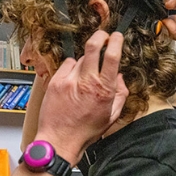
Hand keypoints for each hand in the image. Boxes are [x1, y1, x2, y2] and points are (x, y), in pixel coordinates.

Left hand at [35, 30, 127, 164]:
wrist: (59, 140)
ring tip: (84, 77)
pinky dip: (71, 69)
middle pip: (92, 46)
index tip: (116, 36)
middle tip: (103, 35)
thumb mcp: (111, 115)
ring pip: (80, 58)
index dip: (115, 41)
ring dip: (85, 62)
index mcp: (103, 90)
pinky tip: (72, 82)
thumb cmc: (85, 131)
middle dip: (99, 36)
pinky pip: (66, 65)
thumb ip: (120, 94)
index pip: (112, 57)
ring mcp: (69, 80)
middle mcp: (86, 82)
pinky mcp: (55, 82)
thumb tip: (119, 77)